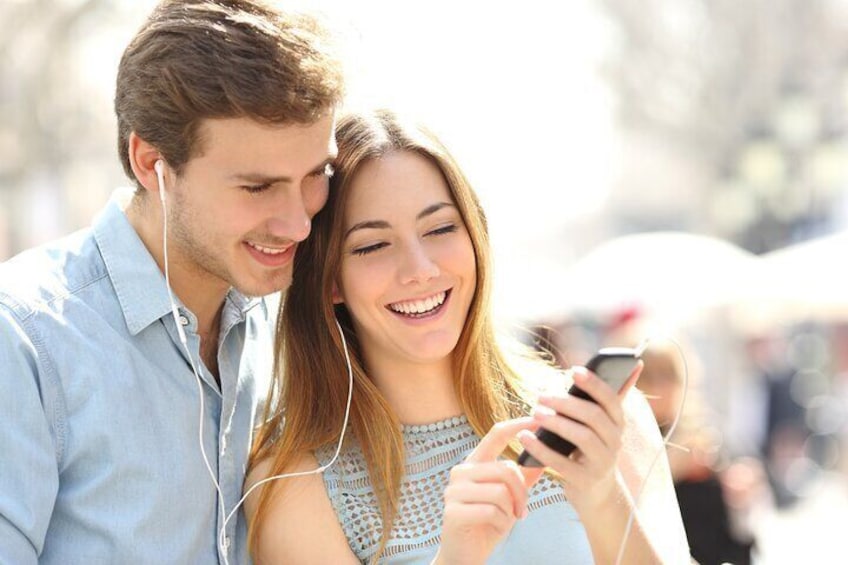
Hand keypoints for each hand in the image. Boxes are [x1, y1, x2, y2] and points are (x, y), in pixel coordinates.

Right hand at [433, 418, 544, 564]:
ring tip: (505, 520)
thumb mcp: (509, 497)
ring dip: (511, 510)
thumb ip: (523, 476)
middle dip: (522, 493)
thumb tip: (545, 454)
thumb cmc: (487, 523)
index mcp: (475, 463)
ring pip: (500, 491)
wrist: (464, 555)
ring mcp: (454, 490)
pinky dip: (500, 522)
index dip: (518, 424)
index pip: (495, 434)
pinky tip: (493, 527)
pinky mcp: (453, 511)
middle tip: (522, 511)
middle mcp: (462, 471)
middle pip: (506, 468)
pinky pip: (491, 510)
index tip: (538, 419)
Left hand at [517, 363, 640, 509]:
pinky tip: (524, 437)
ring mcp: (602, 463)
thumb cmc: (592, 449)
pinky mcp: (585, 481)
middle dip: (567, 403)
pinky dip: (541, 449)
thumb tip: (634, 364)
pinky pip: (562, 463)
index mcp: (618, 423)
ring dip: (557, 423)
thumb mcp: (602, 425)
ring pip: (582, 438)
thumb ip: (607, 397)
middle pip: (594, 417)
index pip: (612, 399)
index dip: (595, 384)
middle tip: (540, 395)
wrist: (597, 494)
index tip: (574, 370)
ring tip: (535, 413)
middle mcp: (615, 442)